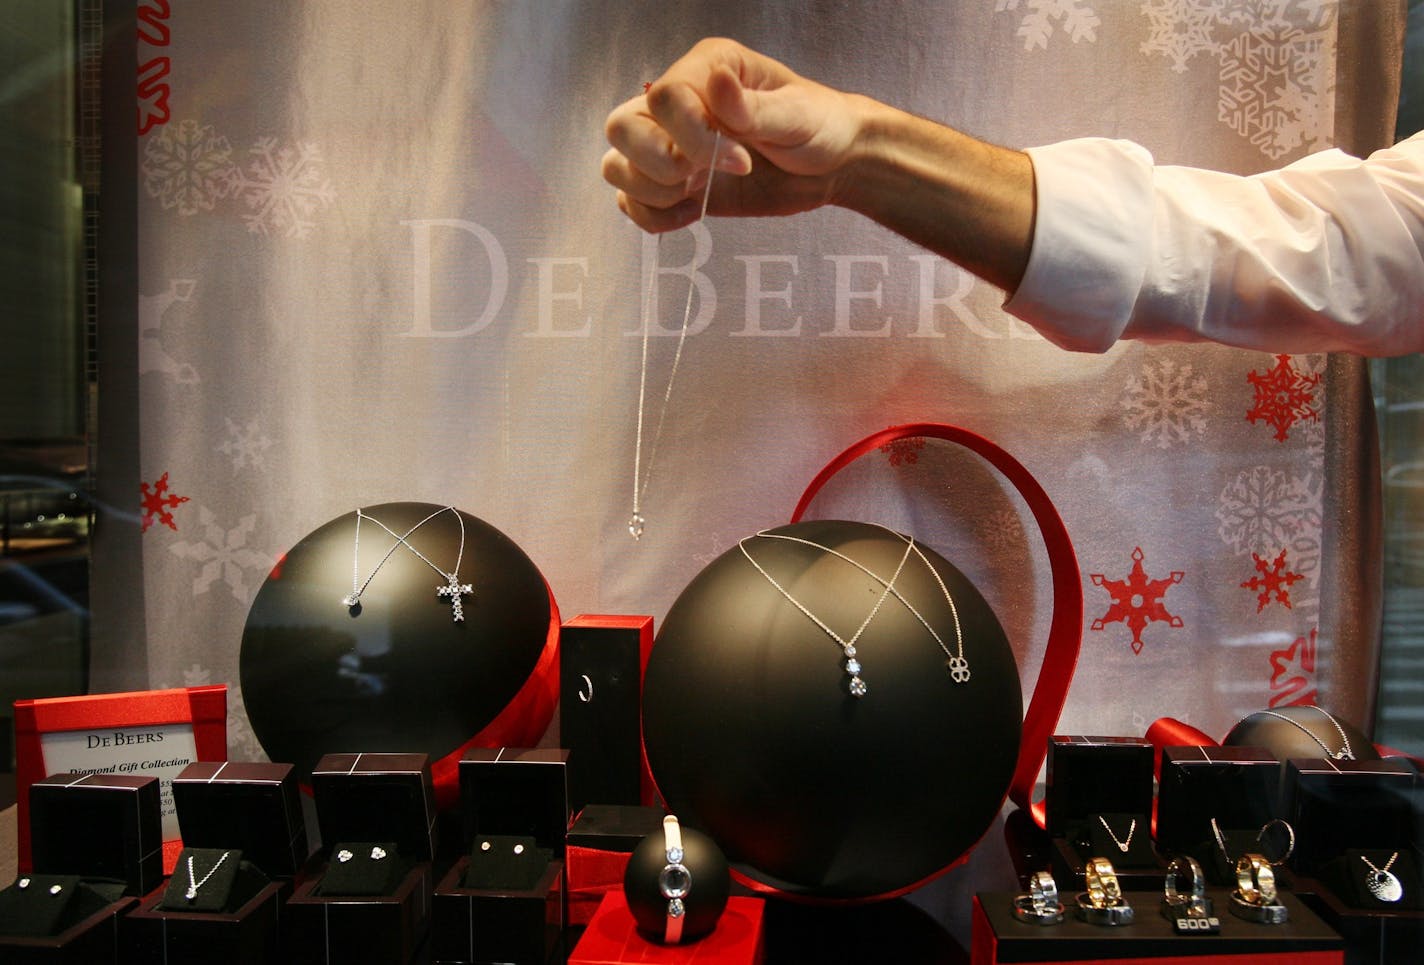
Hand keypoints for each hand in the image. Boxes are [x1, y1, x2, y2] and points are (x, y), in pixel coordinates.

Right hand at [601, 38, 865, 231]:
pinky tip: (694, 210)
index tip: (740, 160)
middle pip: (621, 128)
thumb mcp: (796, 115)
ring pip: (617, 167)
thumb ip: (752, 106)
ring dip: (653, 191)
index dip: (693, 139)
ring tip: (699, 192)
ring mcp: (669, 144)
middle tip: (703, 177)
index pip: (664, 100)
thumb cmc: (819, 127)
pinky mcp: (672, 183)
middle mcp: (677, 103)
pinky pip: (630, 201)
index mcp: (704, 69)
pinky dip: (653, 216)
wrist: (831, 164)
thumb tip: (715, 83)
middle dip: (660, 164)